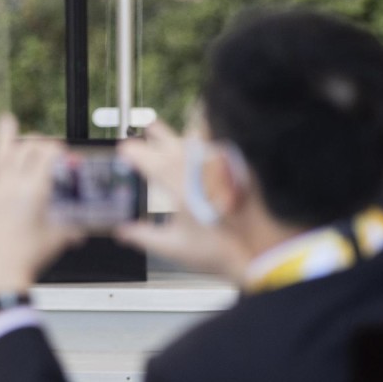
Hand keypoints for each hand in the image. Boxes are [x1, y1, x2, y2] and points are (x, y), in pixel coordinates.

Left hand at [0, 115, 83, 302]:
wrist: (2, 271)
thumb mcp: (58, 238)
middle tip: (45, 143)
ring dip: (5, 136)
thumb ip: (71, 229)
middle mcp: (16, 186)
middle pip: (27, 151)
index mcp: (37, 192)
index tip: (62, 151)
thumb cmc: (31, 257)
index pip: (48, 157)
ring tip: (6, 120)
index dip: (57, 149)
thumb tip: (80, 230)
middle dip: (38, 141)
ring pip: (1, 156)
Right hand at [112, 121, 235, 277]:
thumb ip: (142, 236)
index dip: (134, 153)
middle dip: (157, 134)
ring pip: (196, 141)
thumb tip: (123, 230)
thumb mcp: (172, 247)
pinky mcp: (237, 170)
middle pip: (173, 143)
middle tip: (147, 129)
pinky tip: (203, 146)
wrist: (259, 252)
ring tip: (173, 135)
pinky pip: (217, 148)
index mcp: (180, 189)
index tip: (125, 151)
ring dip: (181, 137)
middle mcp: (200, 173)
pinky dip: (206, 144)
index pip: (150, 160)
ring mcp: (220, 169)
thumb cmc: (219, 251)